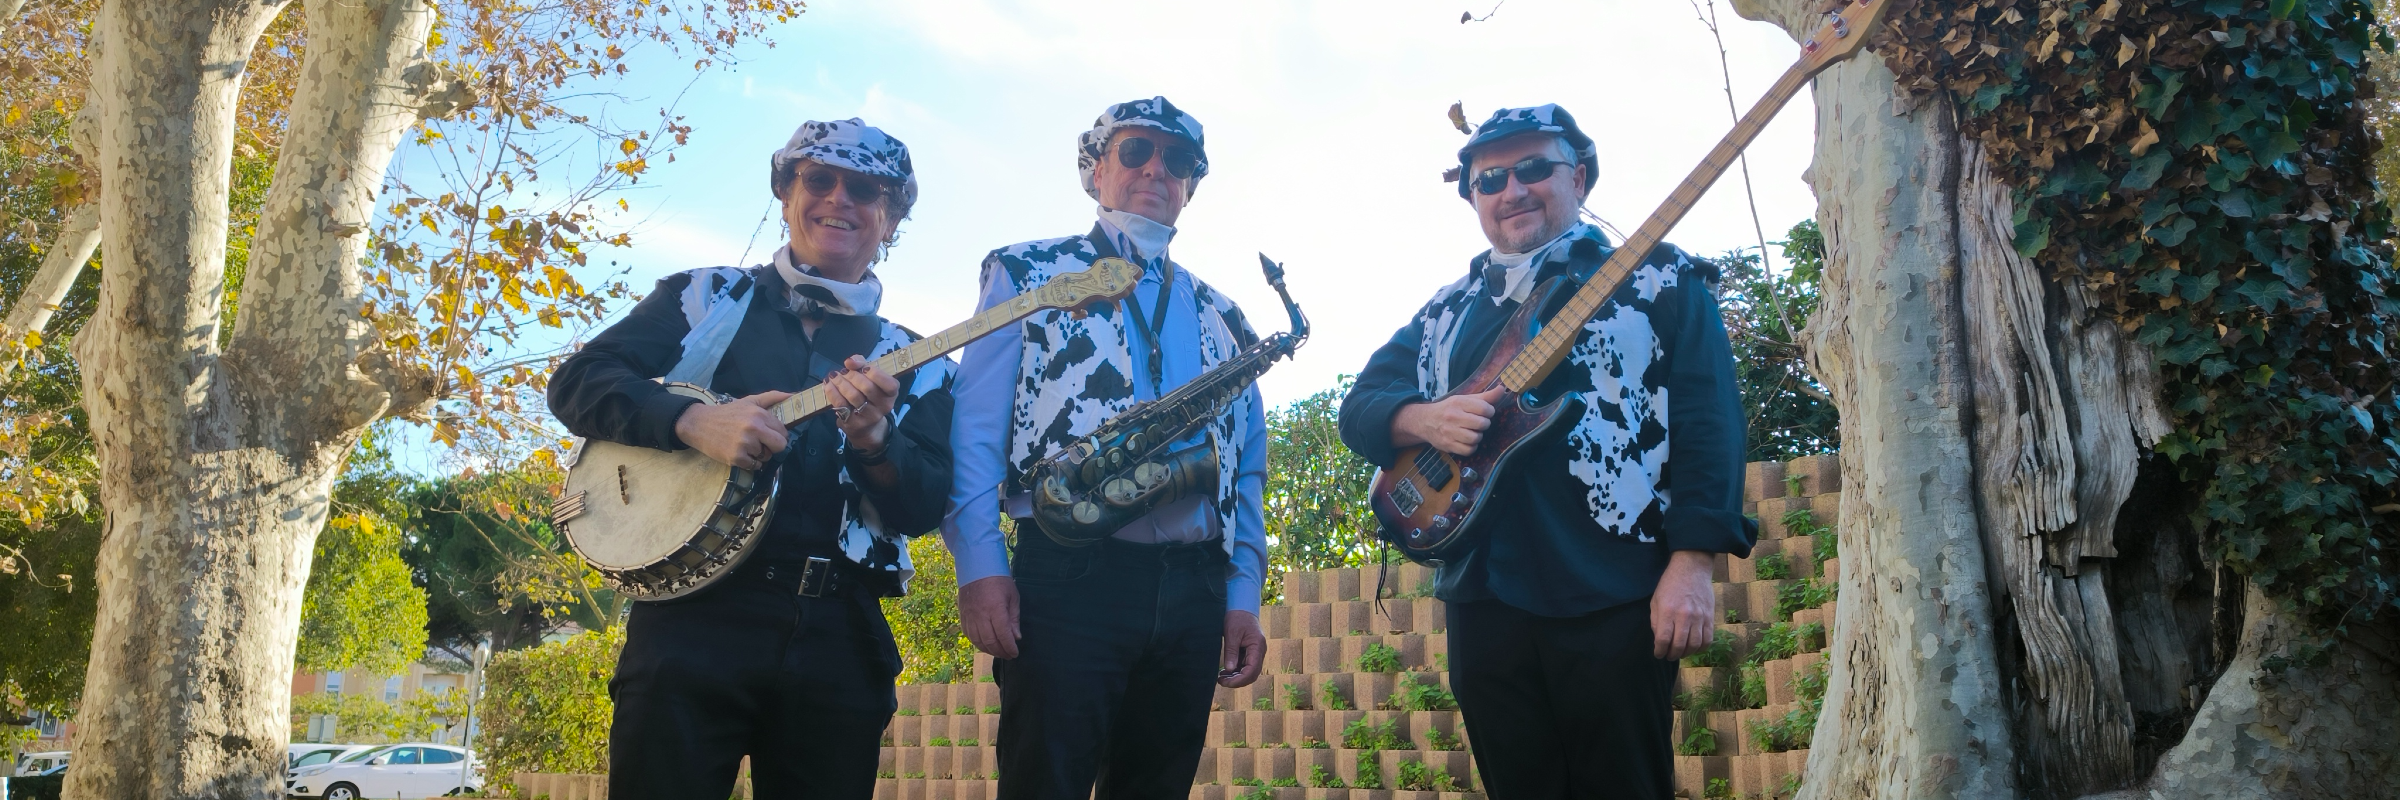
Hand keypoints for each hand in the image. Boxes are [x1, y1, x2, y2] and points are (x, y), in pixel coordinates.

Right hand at [672, 391, 791, 469]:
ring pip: (766, 456)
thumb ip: (772, 397)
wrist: (699, 424)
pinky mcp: (736, 457)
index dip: (777, 434)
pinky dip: (750, 462)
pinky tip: (740, 453)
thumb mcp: (750, 401)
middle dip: (773, 446)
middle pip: (780, 446)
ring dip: (759, 454)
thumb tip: (794, 395)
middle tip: (761, 443)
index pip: (783, 432)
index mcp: (759, 414)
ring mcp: (745, 444)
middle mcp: (754, 428)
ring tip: (745, 445)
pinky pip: (755, 466)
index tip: (768, 434)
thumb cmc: (728, 413)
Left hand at [824, 355, 899, 451]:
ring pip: (853, 395)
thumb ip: (861, 363)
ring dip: (840, 382)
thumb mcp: (869, 377)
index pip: (889, 384)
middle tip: (844, 372)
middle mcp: (884, 406)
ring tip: (835, 376)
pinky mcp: (854, 422)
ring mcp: (869, 416)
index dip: (875, 373)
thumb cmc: (868, 393)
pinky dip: (832, 391)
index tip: (863, 368)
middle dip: (852, 376)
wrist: (865, 424)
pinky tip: (829, 384)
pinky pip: (841, 404)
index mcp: (891, 394)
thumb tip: (850, 361)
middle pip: (867, 387)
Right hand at [959, 575, 1020, 658]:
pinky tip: (985, 645)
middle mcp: (981, 615)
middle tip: (1008, 655)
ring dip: (989, 650)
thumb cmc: (999, 581)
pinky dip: (977, 643)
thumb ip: (1013, 618)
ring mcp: (970, 616)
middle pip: (990, 641)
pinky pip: (969, 635)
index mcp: (995, 609)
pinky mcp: (963, 616)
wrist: (977, 568)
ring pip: (978, 641)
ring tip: (998, 652)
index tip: (1015, 653)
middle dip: (1000, 652)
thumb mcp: (1012, 597)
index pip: (1003, 635)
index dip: (1009, 647)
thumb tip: (1016, 637)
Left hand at [1219, 610, 1264, 687]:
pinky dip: (1236, 671)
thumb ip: (1231, 652)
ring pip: (1248, 672)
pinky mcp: (1250, 653)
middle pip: (1252, 674)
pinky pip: (1245, 667)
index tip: (1226, 682)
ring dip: (1236, 677)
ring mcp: (1255, 653)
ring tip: (1221, 678)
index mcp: (1257, 646)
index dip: (1240, 679)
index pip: (1252, 670)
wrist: (1242, 608)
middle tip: (1221, 682)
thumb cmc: (1237, 617)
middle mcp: (1259, 652)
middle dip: (1237, 681)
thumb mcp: (1232, 633)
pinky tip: (1224, 673)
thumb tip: (1230, 670)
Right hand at [1391, 388, 1506, 455]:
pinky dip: (1471, 447)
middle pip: (1482, 424)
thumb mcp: (1464, 399)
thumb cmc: (1449, 409)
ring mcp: (1449, 432)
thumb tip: (1502, 389)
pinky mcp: (1448, 445)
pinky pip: (1469, 450)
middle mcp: (1453, 416)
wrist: (1425, 421)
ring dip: (1478, 436)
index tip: (1485, 412)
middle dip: (1484, 424)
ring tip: (1472, 431)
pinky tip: (1467, 441)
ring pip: (1476, 438)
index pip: (1484, 408)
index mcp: (1458, 402)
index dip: (1490, 412)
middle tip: (1478, 423)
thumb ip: (1485, 396)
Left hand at [1651, 550, 1717, 659]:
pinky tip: (1694, 647)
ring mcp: (1699, 617)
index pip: (1663, 639)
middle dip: (1672, 655)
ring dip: (1686, 653)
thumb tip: (1659, 640)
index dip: (1659, 651)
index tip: (1658, 654)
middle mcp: (1684, 615)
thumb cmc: (1670, 584)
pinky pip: (1708, 639)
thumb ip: (1656, 621)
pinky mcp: (1710, 617)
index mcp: (1667, 611)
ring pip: (1694, 645)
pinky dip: (1701, 648)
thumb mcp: (1656, 600)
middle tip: (1669, 655)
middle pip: (1679, 645)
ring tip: (1681, 652)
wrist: (1692, 569)